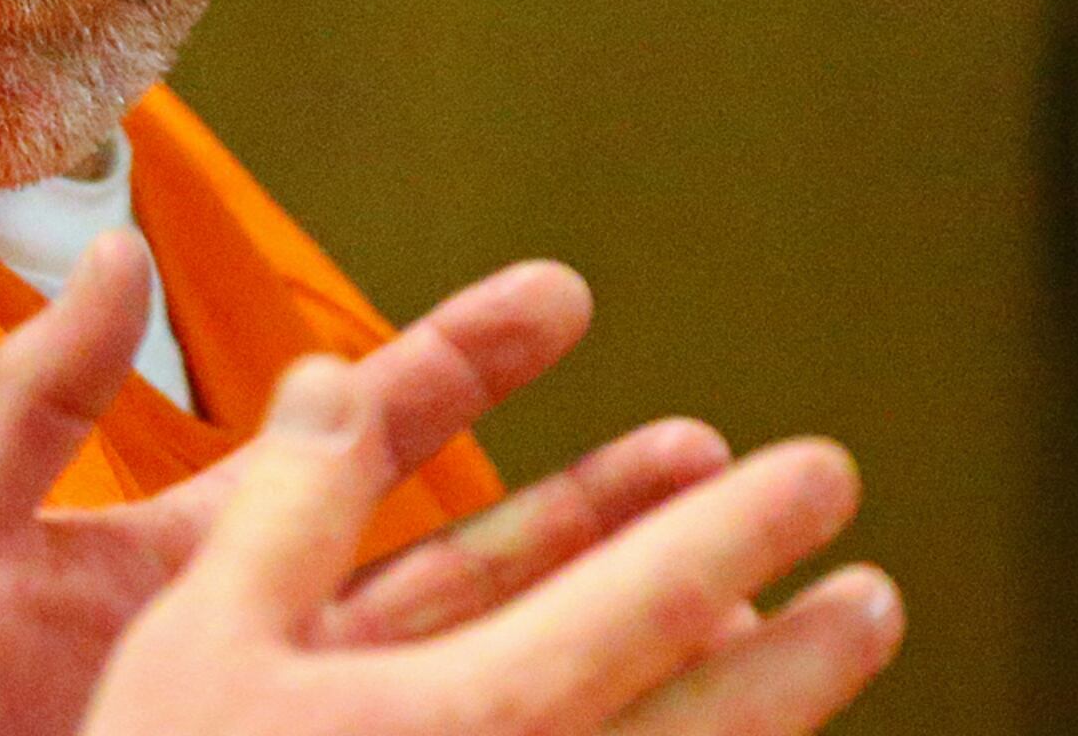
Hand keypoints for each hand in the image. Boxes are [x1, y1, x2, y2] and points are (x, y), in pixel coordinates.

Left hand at [0, 236, 804, 735]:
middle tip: (719, 450)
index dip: (459, 362)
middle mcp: (252, 640)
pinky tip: (632, 728)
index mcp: (186, 549)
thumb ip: (37, 389)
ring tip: (739, 588)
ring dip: (590, 623)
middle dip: (587, 501)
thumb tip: (122, 243)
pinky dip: (521, 733)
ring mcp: (267, 733)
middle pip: (457, 556)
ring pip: (467, 673)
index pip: (351, 433)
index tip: (568, 296)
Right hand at [81, 355, 898, 734]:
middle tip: (876, 590)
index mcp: (477, 715)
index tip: (818, 472)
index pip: (650, 599)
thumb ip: (287, 509)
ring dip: (769, 724)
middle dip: (807, 648)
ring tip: (819, 676)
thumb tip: (334, 377)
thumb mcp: (201, 640)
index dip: (740, 525)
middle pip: (716, 717)